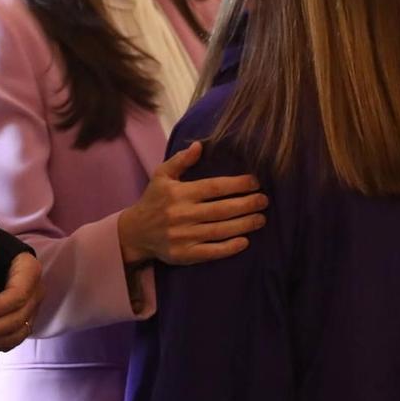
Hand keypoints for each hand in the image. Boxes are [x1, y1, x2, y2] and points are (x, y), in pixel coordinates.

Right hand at [116, 140, 267, 266]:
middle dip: (246, 204)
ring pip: (220, 230)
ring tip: (261, 219)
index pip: (213, 187)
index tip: (255, 182)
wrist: (135, 232)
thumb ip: (180, 160)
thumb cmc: (153, 200)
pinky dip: (229, 248)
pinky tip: (244, 242)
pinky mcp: (184, 255)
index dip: (237, 184)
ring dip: (244, 225)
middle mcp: (182, 214)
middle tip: (264, 201)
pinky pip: (211, 252)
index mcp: (179, 193)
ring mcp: (184, 236)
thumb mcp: (161, 175)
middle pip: (221, 209)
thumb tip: (200, 145)